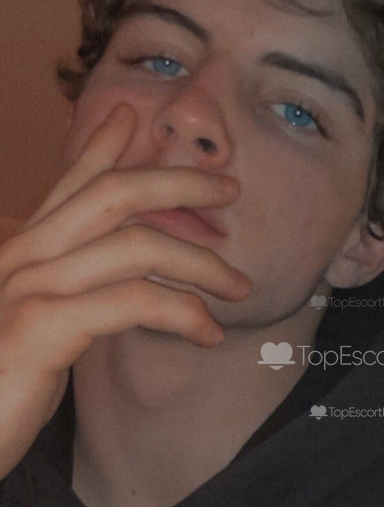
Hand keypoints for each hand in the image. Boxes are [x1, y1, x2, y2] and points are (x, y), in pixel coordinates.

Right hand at [0, 102, 249, 478]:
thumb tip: (123, 280)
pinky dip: (181, 312)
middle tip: (229, 188)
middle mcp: (19, 256)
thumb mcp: (42, 330)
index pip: (66, 184)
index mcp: (20, 251)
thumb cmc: (5, 389)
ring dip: (200, 263)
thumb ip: (75, 294)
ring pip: (136, 246)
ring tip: (238, 286)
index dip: (101, 147)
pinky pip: (132, 301)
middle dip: (178, 184)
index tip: (133, 116)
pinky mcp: (39, 328)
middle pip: (112, 195)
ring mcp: (27, 287)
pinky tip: (208, 332)